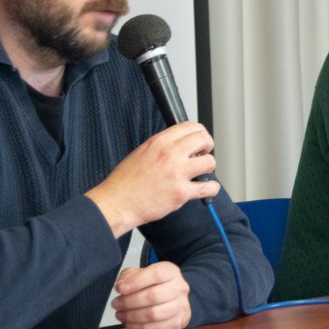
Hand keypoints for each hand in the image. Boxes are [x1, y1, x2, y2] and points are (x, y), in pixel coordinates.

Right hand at [85, 122, 220, 236]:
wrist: (117, 203)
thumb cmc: (125, 181)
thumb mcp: (141, 152)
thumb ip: (162, 146)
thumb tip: (180, 144)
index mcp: (159, 142)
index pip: (190, 126)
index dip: (200, 132)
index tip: (200, 140)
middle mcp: (170, 154)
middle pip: (204, 139)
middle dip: (207, 146)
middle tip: (203, 155)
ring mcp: (177, 173)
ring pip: (210, 162)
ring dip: (208, 167)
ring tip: (201, 173)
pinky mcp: (181, 193)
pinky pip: (208, 187)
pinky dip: (211, 188)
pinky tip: (206, 188)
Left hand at [112, 263, 191, 328]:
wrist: (172, 300)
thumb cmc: (154, 286)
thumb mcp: (140, 274)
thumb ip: (128, 277)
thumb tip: (120, 286)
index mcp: (171, 272)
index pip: (157, 274)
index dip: (137, 282)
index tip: (121, 289)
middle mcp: (179, 289)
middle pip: (154, 296)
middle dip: (130, 302)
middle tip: (116, 304)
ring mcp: (180, 308)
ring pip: (154, 314)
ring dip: (132, 316)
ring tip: (121, 314)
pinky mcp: (176, 325)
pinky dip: (138, 328)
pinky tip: (129, 323)